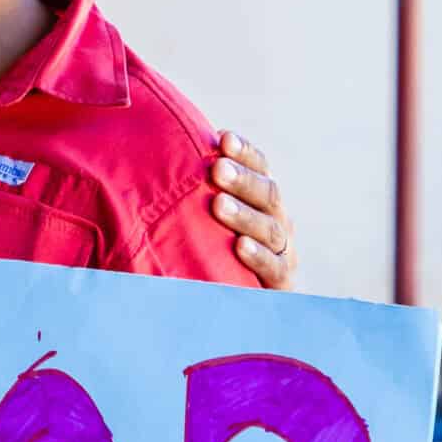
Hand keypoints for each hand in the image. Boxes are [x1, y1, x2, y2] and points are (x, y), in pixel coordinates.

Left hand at [208, 132, 293, 289]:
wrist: (243, 304)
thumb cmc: (211, 250)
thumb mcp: (208, 220)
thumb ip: (196, 192)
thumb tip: (157, 152)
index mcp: (263, 199)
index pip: (260, 168)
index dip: (245, 152)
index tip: (223, 138)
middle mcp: (278, 221)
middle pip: (268, 194)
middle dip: (242, 180)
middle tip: (217, 169)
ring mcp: (284, 252)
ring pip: (271, 229)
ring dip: (244, 215)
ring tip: (220, 205)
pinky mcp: (282, 284)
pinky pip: (274, 268)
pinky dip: (258, 257)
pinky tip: (241, 247)